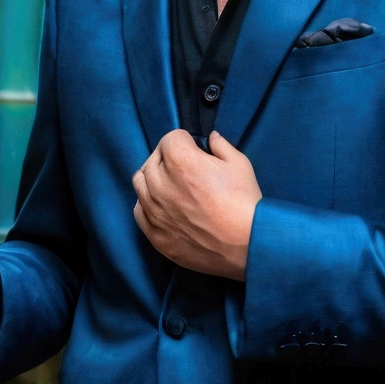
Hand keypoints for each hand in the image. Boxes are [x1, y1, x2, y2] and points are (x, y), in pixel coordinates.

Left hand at [132, 129, 261, 280]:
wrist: (246, 245)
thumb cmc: (243, 201)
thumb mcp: (239, 164)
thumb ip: (220, 145)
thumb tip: (211, 138)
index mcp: (180, 160)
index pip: (169, 139)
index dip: (185, 141)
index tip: (195, 150)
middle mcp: (160, 183)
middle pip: (153, 159)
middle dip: (168, 158)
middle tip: (185, 168)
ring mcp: (154, 210)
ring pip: (140, 183)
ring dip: (154, 179)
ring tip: (171, 185)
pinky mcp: (154, 234)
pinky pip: (139, 210)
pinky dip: (148, 204)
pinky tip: (164, 206)